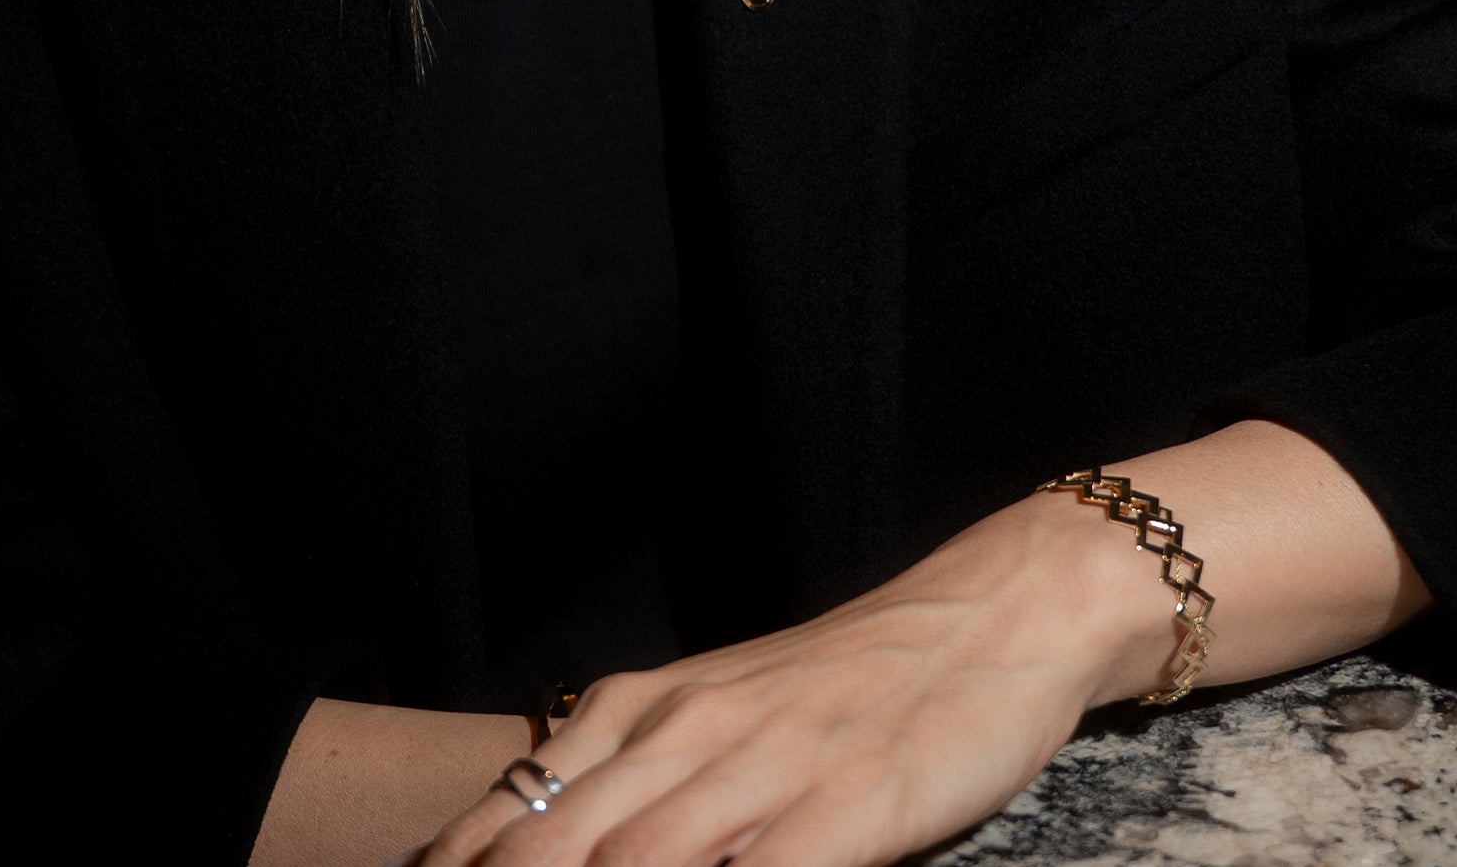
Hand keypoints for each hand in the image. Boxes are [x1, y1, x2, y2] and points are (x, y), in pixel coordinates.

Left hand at [418, 490, 1154, 866]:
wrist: (989, 614)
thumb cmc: (850, 681)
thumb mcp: (727, 711)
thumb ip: (645, 773)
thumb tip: (558, 833)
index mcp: (653, 705)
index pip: (527, 803)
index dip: (468, 857)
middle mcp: (694, 734)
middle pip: (562, 846)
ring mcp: (771, 772)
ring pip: (640, 863)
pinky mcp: (852, 809)